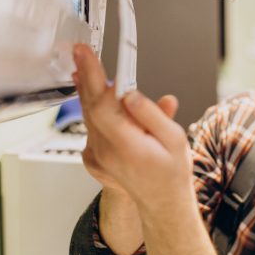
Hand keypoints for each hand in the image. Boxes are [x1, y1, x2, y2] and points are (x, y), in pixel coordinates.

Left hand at [72, 44, 192, 210]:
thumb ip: (152, 114)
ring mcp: (98, 155)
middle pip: (90, 106)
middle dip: (86, 75)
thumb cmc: (171, 171)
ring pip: (88, 115)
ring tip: (85, 68)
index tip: (86, 55)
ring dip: (87, 90)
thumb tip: (130, 94)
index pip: (102, 104)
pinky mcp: (95, 156)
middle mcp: (107, 151)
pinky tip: (93, 96)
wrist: (162, 200)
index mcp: (127, 145)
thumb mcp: (174, 139)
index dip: (93, 76)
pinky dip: (90, 107)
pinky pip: (90, 126)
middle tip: (81, 53)